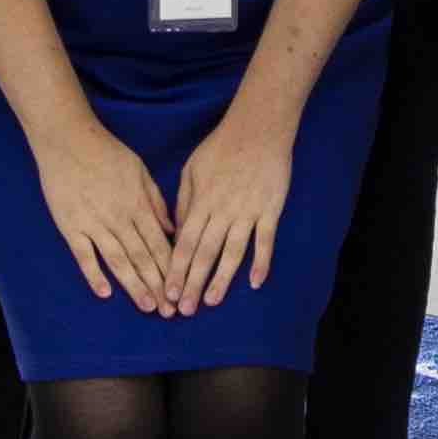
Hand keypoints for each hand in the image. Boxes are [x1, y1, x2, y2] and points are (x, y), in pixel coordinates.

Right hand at [29, 116, 180, 313]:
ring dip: (134, 285)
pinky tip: (104, 293)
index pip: (159, 243)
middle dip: (158, 286)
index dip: (171, 269)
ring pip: (118, 260)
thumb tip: (170, 228)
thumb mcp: (139, 170)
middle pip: (143, 257)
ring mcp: (94, 223)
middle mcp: (120, 218)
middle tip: (169, 312)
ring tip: (146, 307)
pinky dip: (94, 274)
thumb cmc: (106, 152)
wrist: (68, 140)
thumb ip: (156, 201)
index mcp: (138, 204)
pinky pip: (84, 255)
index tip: (181, 289)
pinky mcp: (71, 226)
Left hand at [162, 104, 301, 314]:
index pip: (185, 243)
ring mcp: (248, 212)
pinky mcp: (270, 210)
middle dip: (192, 283)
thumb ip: (183, 201)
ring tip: (211, 302)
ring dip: (222, 279)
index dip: (176, 269)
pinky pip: (265, 241)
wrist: (258, 128)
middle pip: (205, 253)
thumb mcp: (191, 169)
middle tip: (183, 310)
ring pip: (232, 252)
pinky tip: (256, 283)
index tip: (167, 292)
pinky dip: (261, 262)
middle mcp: (222, 211)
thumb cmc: (221, 146)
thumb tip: (176, 230)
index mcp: (201, 202)